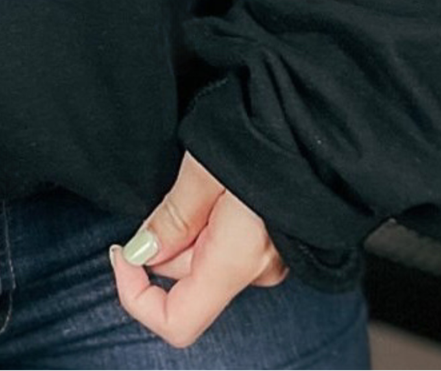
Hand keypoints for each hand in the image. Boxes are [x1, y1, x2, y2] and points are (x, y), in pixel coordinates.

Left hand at [108, 149, 287, 347]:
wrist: (319, 118)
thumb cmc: (265, 135)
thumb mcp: (203, 170)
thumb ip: (171, 219)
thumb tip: (140, 253)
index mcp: (236, 262)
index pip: (178, 322)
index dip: (137, 296)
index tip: (122, 251)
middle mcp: (256, 270)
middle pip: (187, 283)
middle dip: (164, 243)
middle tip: (172, 188)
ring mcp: (269, 257)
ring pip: (206, 261)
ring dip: (189, 229)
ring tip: (203, 180)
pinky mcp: (276, 241)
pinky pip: (228, 246)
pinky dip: (210, 224)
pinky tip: (218, 186)